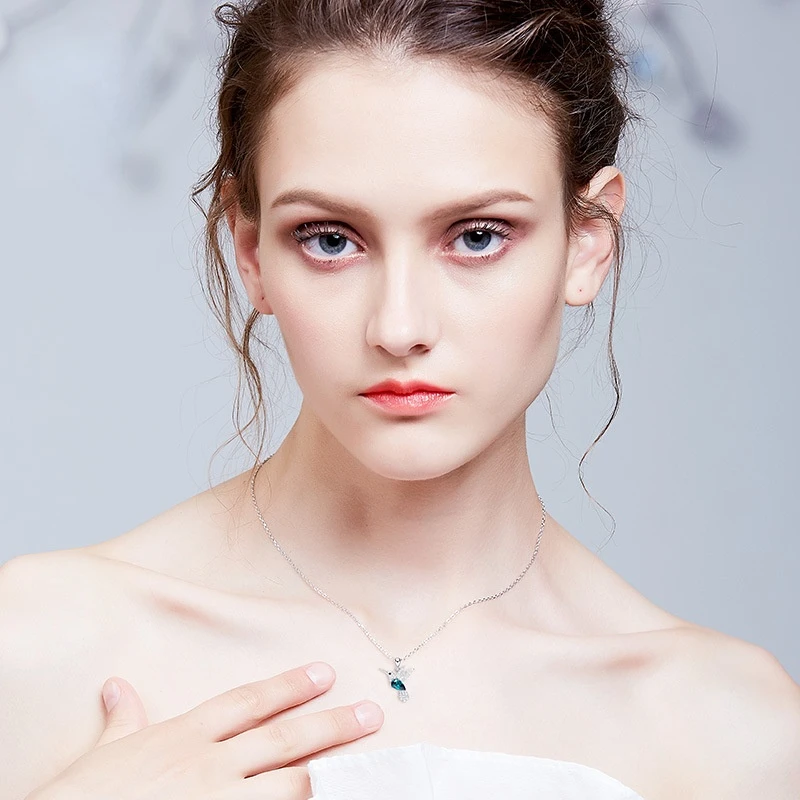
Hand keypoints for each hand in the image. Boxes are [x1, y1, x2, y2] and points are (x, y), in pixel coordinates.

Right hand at [28, 662, 382, 799]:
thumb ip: (122, 721)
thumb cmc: (81, 798)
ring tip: (369, 762)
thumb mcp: (103, 755)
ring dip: (332, 771)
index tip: (324, 673)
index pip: (248, 702)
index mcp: (183, 737)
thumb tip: (117, 687)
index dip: (288, 686)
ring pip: (290, 783)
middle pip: (283, 739)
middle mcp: (209, 765)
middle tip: (372, 713)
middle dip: (331, 724)